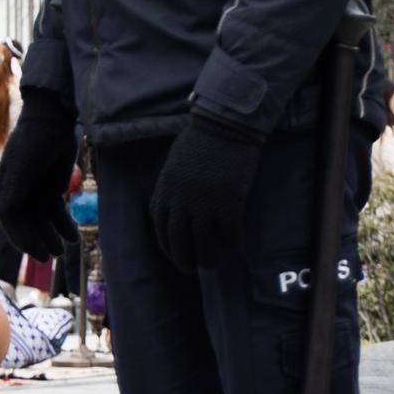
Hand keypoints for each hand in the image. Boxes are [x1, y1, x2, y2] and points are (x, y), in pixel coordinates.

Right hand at [0, 87, 79, 260]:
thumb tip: (7, 216)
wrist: (53, 120)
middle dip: (37, 241)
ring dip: (52, 237)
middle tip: (49, 257)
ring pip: (43, 222)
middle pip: (27, 224)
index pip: (10, 219)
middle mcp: (19, 192)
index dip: (21, 237)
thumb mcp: (21, 167)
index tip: (35, 251)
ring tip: (63, 251)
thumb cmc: (33, 142)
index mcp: (5, 188)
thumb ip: (13, 191)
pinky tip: (73, 238)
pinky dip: (64, 226)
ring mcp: (37, 191)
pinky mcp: (53, 188)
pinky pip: (57, 213)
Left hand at [147, 113, 265, 270]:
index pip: (160, 228)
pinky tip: (234, 246)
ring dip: (208, 258)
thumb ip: (172, 189)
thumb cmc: (200, 140)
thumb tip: (174, 212)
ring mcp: (206, 204)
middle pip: (179, 241)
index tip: (174, 254)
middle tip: (191, 268)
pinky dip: (231, 244)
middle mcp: (181, 201)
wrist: (225, 124)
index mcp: (165, 190)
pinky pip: (229, 234)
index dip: (166, 246)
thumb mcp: (174, 164)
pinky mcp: (229, 204)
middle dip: (184, 260)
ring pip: (204, 244)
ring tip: (213, 263)